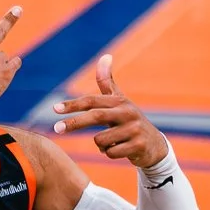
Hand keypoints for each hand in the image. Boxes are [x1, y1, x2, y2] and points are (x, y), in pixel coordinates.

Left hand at [51, 54, 169, 168]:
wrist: (154, 145)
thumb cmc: (129, 121)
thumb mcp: (120, 101)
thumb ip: (108, 82)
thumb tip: (105, 55)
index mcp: (120, 101)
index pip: (92, 100)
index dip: (73, 104)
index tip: (55, 108)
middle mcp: (128, 112)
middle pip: (96, 116)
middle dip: (74, 123)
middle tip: (56, 129)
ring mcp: (134, 129)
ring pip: (100, 140)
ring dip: (100, 145)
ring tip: (112, 142)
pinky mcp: (138, 145)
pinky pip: (111, 153)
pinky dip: (110, 153)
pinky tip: (121, 150)